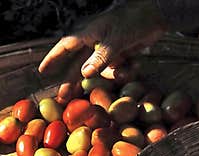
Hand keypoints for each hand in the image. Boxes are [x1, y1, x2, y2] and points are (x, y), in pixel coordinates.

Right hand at [37, 0, 171, 101]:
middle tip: (63, 97)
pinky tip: (136, 62)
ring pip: (100, 70)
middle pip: (77, 65)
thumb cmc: (133, 20)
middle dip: (72, 81)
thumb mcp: (116, 40)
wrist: (156, 15)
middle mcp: (93, 41)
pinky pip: (115, 69)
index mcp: (87, 33)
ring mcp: (105, 48)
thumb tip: (84, 74)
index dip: (53, 59)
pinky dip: (125, 69)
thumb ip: (100, 58)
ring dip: (114, 73)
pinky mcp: (118, 54)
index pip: (64, 47)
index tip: (42, 71)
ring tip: (127, 67)